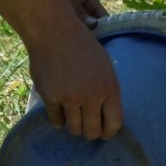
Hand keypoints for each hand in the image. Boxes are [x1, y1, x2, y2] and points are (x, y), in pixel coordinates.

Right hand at [28, 13, 123, 139]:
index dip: (108, 132)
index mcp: (110, 87)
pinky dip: (57, 118)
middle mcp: (92, 95)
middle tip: (86, 127)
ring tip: (72, 115)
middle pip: (92, 132)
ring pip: (74, 129)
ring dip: (73, 126)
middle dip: (90, 132)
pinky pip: (55, 120)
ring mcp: (70, 97)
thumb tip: (106, 118)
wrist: (55, 32)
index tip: (103, 133)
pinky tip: (59, 109)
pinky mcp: (51, 97)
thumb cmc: (83, 47)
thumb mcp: (105, 67)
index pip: (114, 124)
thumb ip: (107, 91)